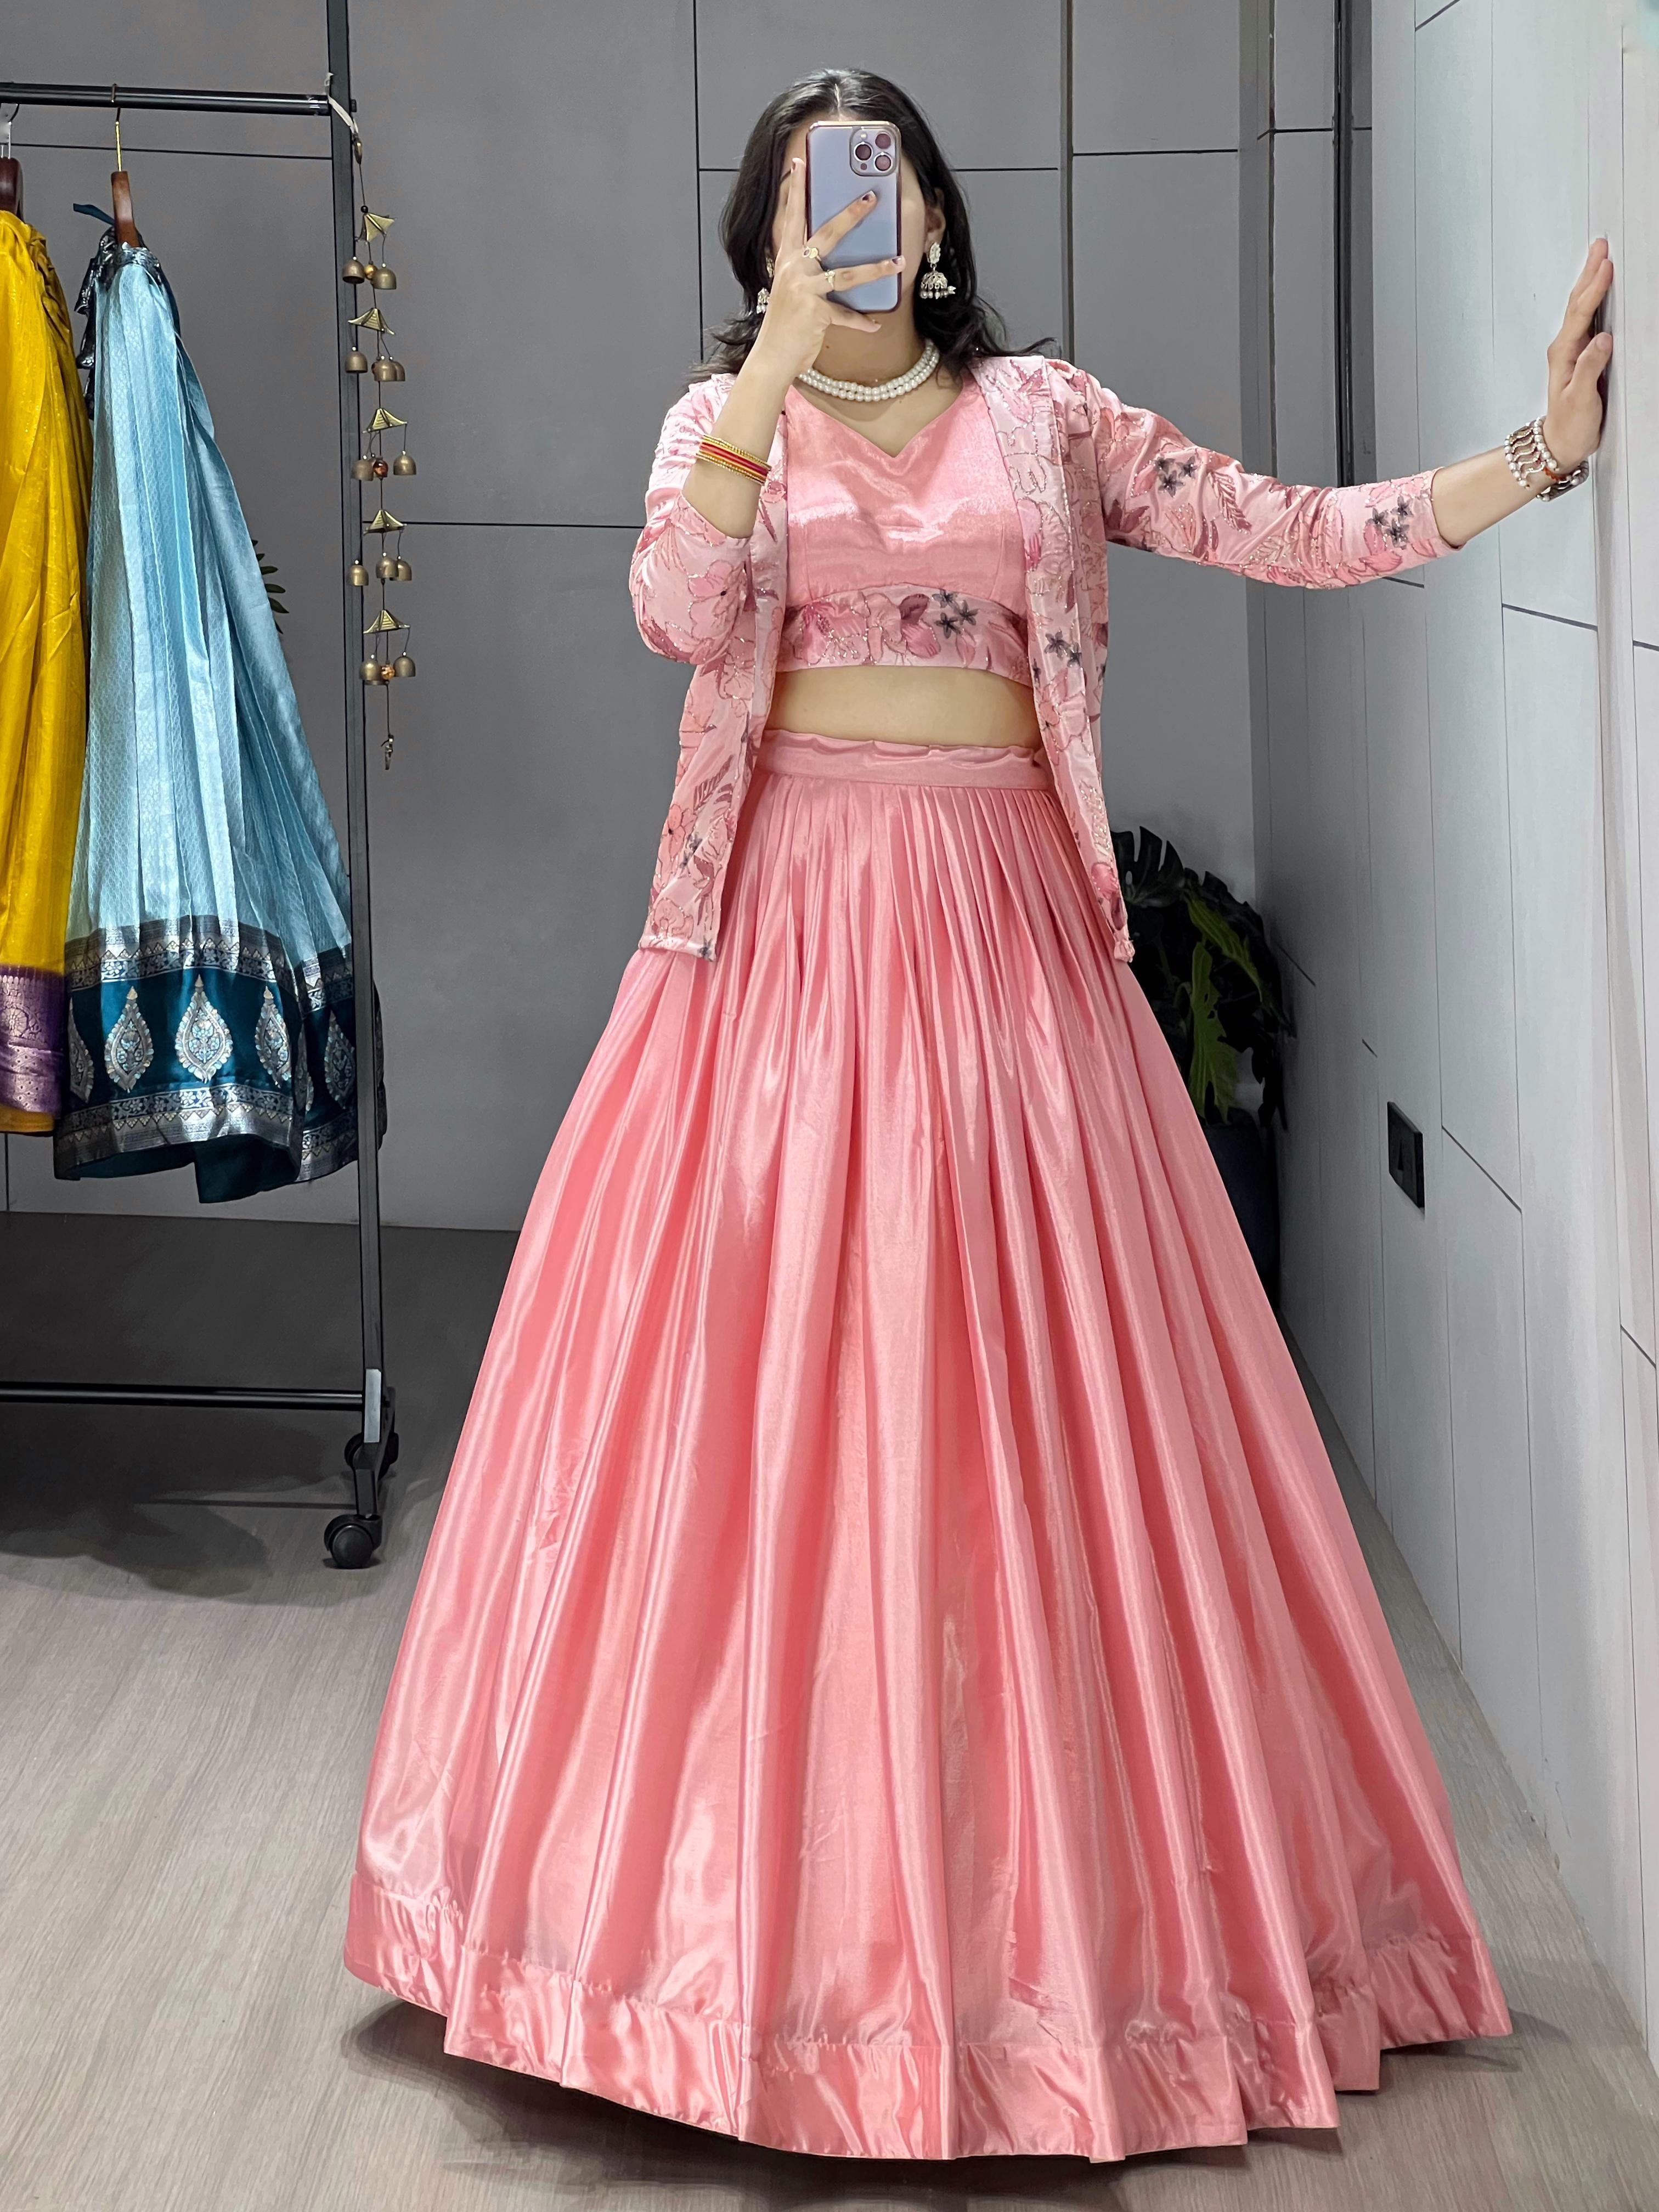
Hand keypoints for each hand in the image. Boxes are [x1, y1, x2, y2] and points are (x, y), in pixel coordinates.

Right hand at [749, 154, 903, 383]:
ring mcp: (804, 290)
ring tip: (897, 262)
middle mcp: (795, 270)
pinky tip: (875, 325)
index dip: (796, 190)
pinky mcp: (815, 313)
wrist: (773, 356)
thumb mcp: (793, 289)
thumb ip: (809, 270)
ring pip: (846, 275)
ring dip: (876, 269)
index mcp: (789, 260)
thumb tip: (833, 258)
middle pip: (827, 235)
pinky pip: (846, 315)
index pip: (792, 218)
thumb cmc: (787, 323)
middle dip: (851, 214)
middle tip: (871, 197)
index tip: (800, 162)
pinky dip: (862, 322)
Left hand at [1541, 237, 1613, 471]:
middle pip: (1578, 303)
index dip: (1594, 288)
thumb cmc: (1570, 426)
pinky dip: (1595, 300)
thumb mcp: (1580, 399)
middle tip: (1600, 246)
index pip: (1580, 314)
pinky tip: (1600, 291)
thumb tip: (1603, 340)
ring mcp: (1573, 351)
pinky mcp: (1582, 356)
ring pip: (1582, 308)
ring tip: (1600, 258)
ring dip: (1591, 282)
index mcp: (1564, 355)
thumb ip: (1591, 368)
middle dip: (1590, 273)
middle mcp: (1566, 348)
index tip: (1606, 266)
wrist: (1561, 444)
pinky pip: (1588, 320)